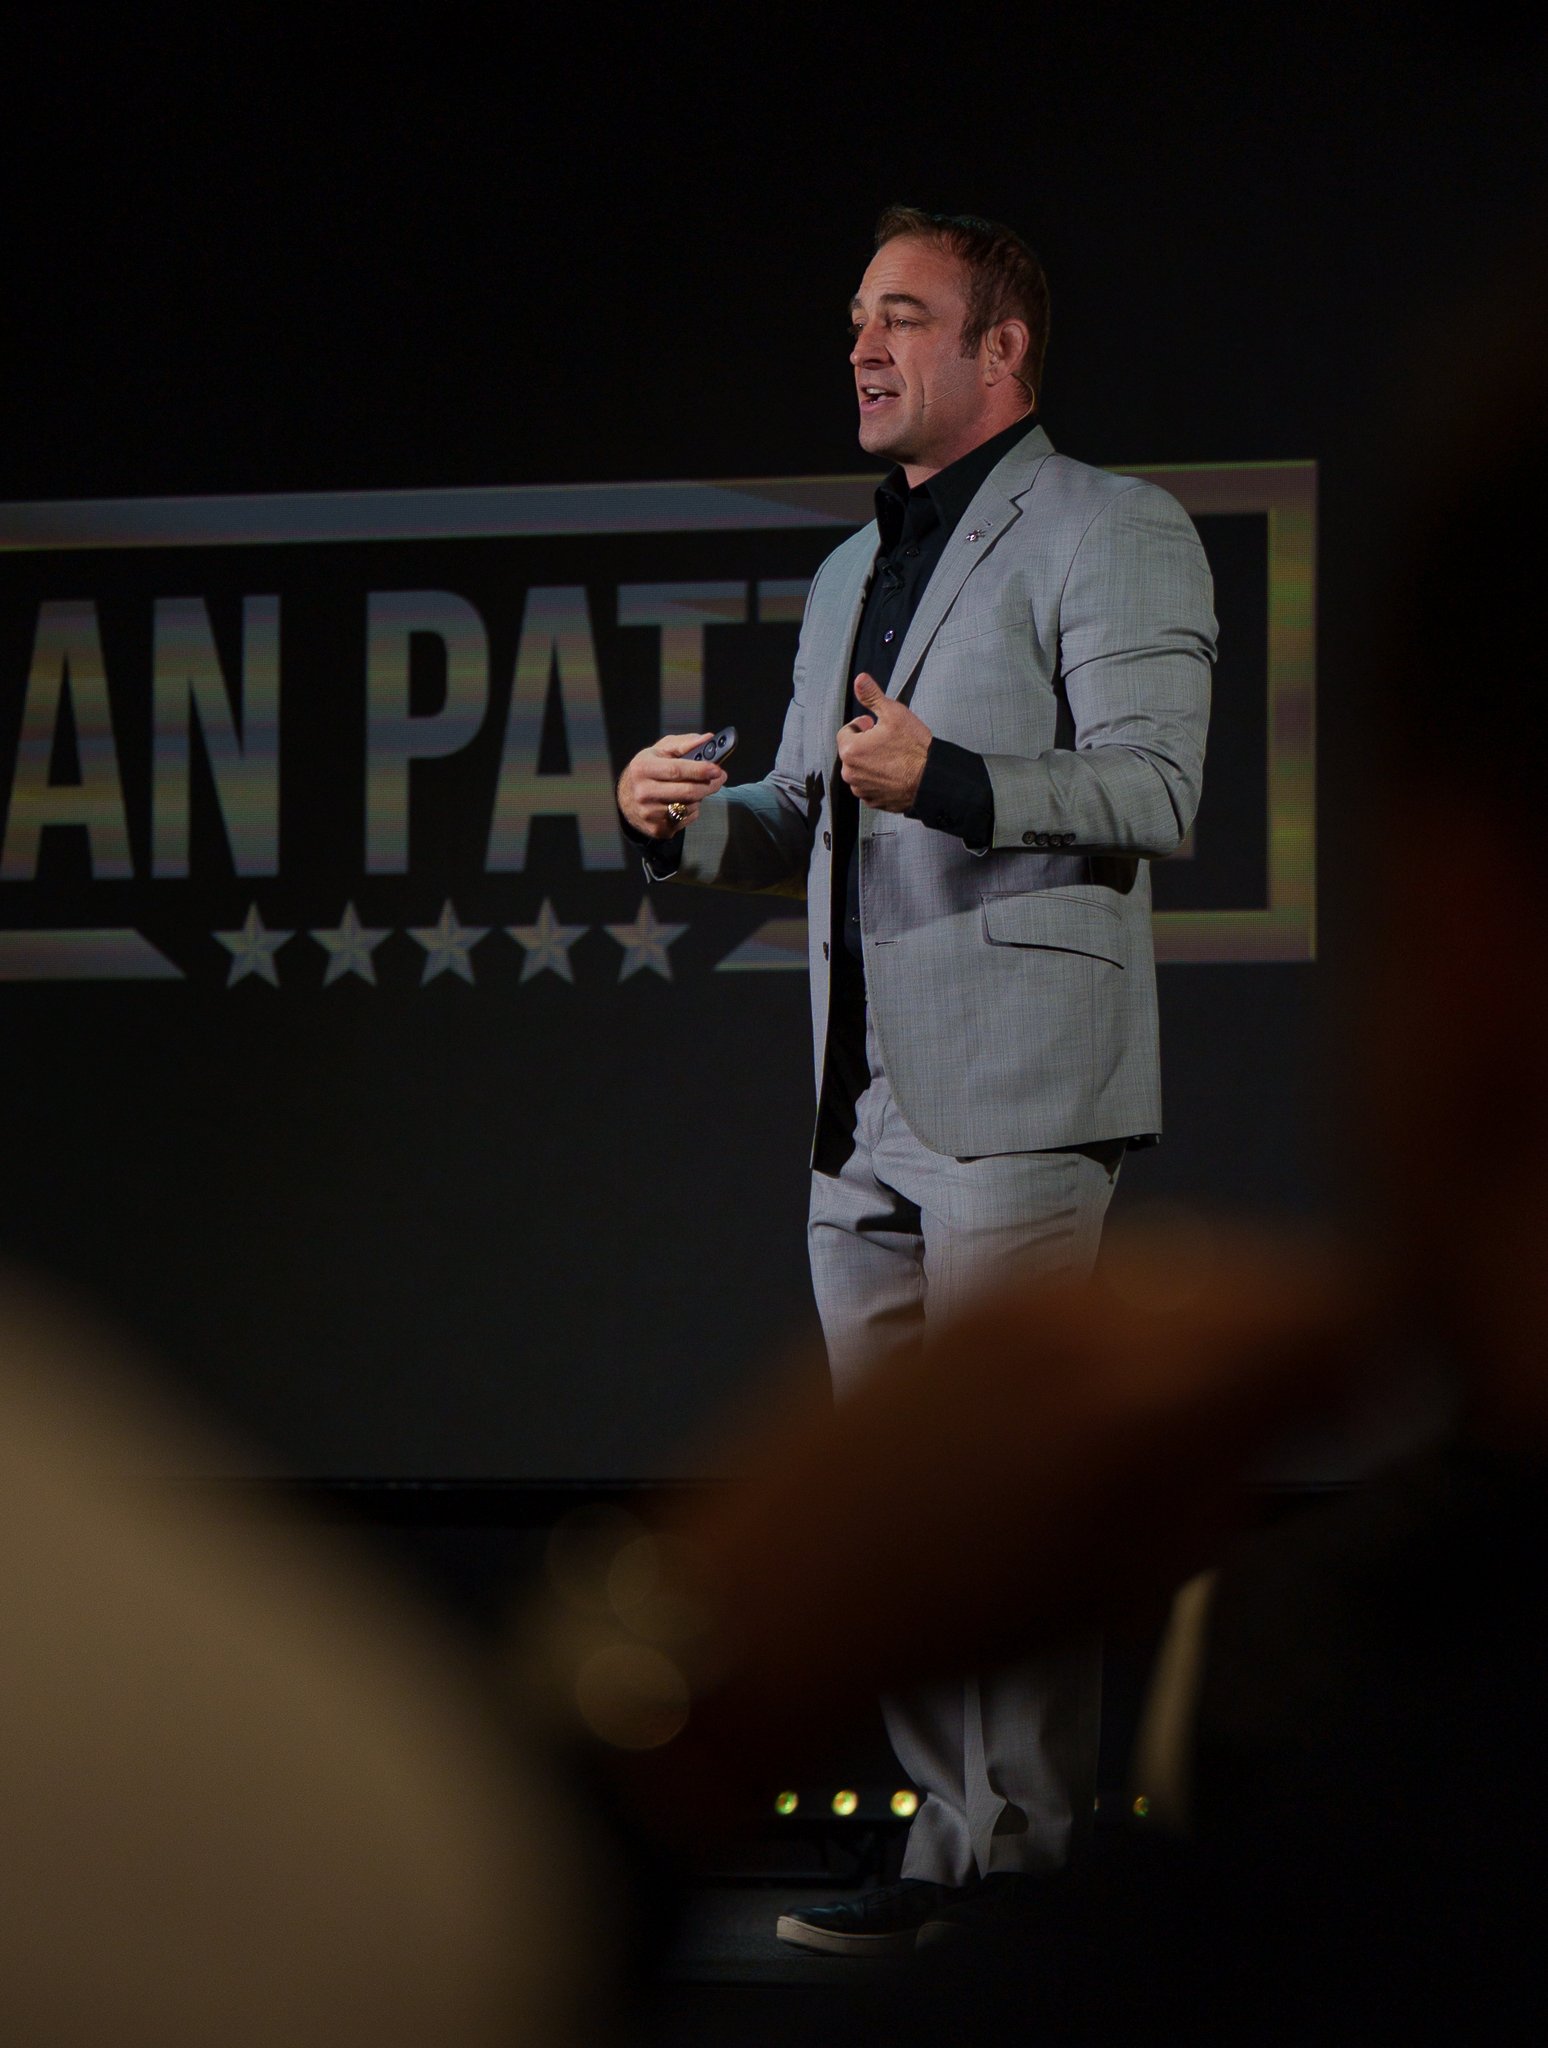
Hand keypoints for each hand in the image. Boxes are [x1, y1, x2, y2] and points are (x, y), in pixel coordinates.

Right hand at [617, 734, 728, 839]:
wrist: (626, 800)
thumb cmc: (648, 770)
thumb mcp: (660, 751)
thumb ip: (684, 743)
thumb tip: (709, 739)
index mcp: (643, 768)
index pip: (676, 770)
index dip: (700, 770)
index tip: (717, 769)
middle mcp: (644, 792)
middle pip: (687, 791)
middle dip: (709, 785)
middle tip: (720, 778)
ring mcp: (650, 813)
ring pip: (689, 806)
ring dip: (699, 797)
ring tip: (693, 789)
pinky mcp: (657, 829)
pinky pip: (686, 820)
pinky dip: (691, 811)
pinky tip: (683, 803)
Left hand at [835, 674, 930, 811]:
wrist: (932, 778)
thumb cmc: (913, 747)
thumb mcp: (893, 713)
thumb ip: (872, 696)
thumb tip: (859, 680)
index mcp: (850, 751)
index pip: (846, 732)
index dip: (862, 726)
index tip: (876, 726)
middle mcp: (851, 774)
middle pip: (852, 752)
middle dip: (866, 744)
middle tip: (887, 740)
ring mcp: (862, 790)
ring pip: (861, 770)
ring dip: (871, 762)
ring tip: (893, 757)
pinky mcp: (874, 802)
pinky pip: (870, 786)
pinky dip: (879, 779)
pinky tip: (895, 772)